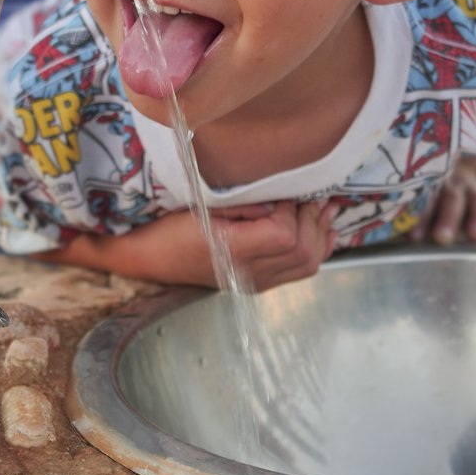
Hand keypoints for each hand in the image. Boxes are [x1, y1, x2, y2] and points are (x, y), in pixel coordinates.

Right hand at [40, 199, 339, 291]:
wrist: (148, 259)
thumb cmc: (168, 228)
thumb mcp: (199, 204)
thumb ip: (241, 202)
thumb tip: (279, 196)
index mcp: (232, 252)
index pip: (284, 234)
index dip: (290, 210)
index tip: (283, 192)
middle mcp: (248, 273)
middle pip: (302, 250)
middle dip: (311, 218)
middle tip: (312, 194)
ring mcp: (256, 281)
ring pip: (307, 263)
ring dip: (320, 233)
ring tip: (327, 208)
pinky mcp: (259, 282)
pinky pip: (299, 271)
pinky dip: (317, 249)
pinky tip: (326, 231)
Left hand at [410, 158, 475, 244]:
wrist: (455, 179)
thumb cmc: (431, 204)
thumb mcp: (422, 208)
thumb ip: (416, 221)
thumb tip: (401, 239)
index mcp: (428, 186)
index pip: (424, 200)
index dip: (420, 217)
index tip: (415, 238)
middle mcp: (451, 183)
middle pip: (451, 196)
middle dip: (448, 218)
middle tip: (442, 237)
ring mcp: (473, 185)